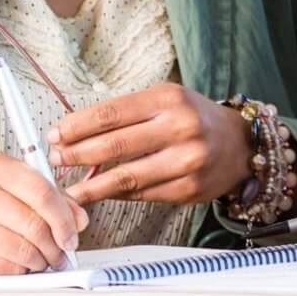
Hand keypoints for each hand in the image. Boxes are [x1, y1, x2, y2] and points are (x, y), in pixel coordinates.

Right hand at [0, 153, 87, 274]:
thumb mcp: (19, 189)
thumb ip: (54, 199)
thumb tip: (78, 220)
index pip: (41, 190)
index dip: (64, 216)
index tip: (74, 231)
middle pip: (33, 223)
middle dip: (56, 244)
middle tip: (63, 252)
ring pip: (21, 249)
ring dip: (42, 260)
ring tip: (44, 259)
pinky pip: (6, 268)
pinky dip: (22, 270)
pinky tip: (22, 263)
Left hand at [51, 84, 252, 206]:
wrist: (240, 145)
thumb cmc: (194, 119)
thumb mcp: (166, 101)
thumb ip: (127, 115)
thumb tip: (78, 133)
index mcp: (169, 99)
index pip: (111, 113)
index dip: (77, 126)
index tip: (56, 134)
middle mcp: (180, 128)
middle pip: (114, 145)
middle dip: (77, 154)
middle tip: (56, 159)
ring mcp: (187, 161)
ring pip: (126, 177)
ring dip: (91, 185)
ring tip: (68, 189)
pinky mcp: (189, 190)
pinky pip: (142, 195)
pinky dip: (117, 196)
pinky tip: (101, 194)